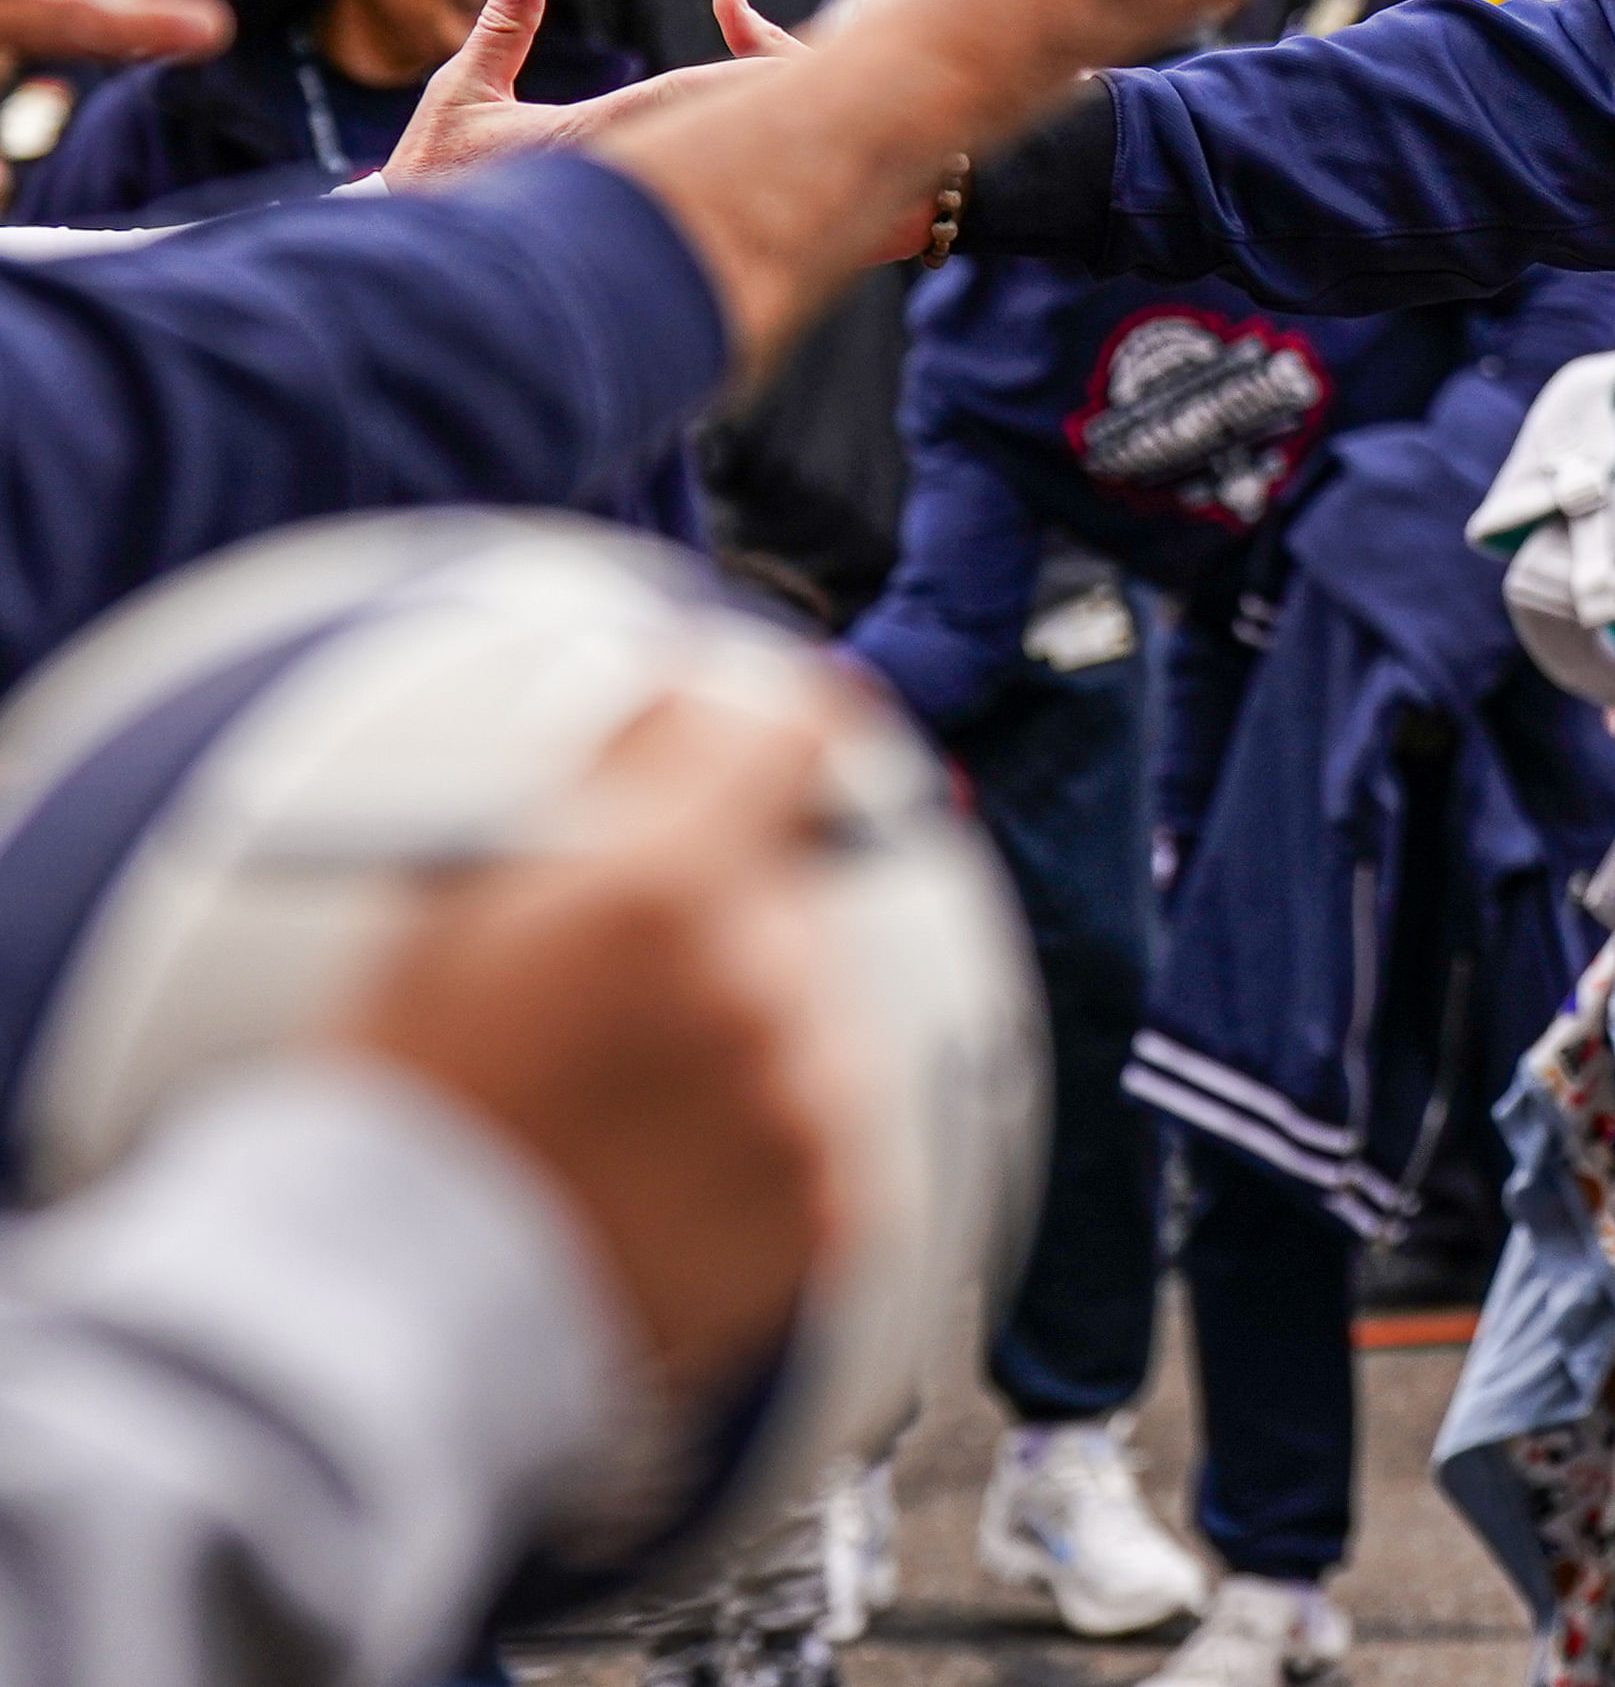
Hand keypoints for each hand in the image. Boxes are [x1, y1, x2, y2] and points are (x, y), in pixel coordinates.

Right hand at [333, 687, 850, 1397]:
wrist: (389, 1317)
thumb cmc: (398, 1110)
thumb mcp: (459, 899)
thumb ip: (607, 780)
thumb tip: (693, 688)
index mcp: (663, 888)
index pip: (804, 732)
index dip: (776, 732)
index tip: (760, 752)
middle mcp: (759, 987)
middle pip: (799, 885)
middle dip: (733, 908)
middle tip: (622, 985)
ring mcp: (807, 1103)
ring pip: (817, 1008)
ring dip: (751, 1028)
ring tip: (624, 1100)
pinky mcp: (834, 1207)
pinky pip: (829, 1125)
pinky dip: (769, 1135)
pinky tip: (665, 1168)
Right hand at [383, 0, 806, 192]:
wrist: (424, 267)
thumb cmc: (435, 179)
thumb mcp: (459, 96)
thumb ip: (501, 26)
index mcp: (590, 136)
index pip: (680, 96)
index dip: (738, 72)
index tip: (785, 56)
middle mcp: (626, 176)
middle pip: (722, 137)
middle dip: (775, 104)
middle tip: (836, 77)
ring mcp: (634, 207)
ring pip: (721, 178)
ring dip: (769, 147)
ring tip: (827, 112)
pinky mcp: (638, 231)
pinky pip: (703, 205)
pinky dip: (741, 179)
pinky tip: (772, 161)